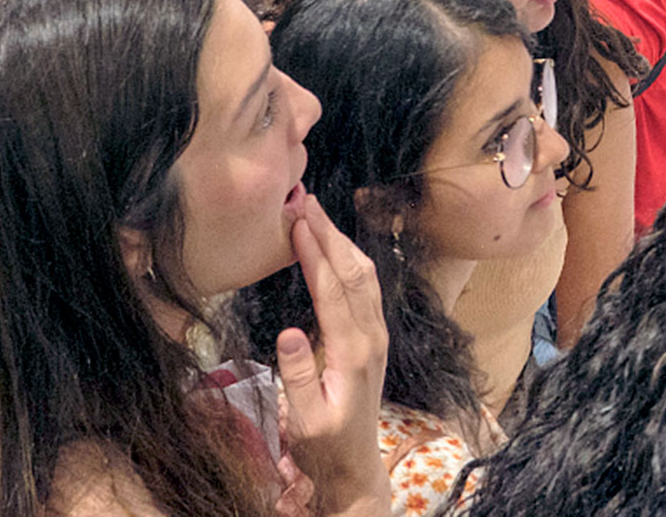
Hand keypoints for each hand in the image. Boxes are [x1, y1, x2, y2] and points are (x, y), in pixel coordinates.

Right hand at [274, 196, 388, 516]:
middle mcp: (371, 335)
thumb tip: (288, 331)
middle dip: (330, 233)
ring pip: (364, 274)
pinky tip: (333, 246)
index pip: (334, 291)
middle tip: (305, 200)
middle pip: (353, 272)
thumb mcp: (303, 420)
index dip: (315, 254)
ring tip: (315, 213)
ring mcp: (376, 333)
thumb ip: (295, 377)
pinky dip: (348, 258)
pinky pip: (365, 286)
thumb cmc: (323, 445)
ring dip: (341, 240)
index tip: (298, 221)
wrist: (354, 465)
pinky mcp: (374, 336)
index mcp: (353, 352)